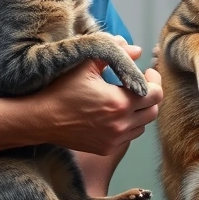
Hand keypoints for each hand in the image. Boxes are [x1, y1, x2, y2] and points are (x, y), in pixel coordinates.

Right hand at [31, 40, 162, 155]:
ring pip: (142, 125)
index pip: (156, 94)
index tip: (145, 71)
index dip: (155, 80)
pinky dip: (128, 125)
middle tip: (139, 83)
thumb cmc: (62, 89)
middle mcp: (120, 124)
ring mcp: (114, 140)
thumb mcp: (86, 64)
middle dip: (150, 95)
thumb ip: (114, 53)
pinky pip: (128, 137)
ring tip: (127, 98)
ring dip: (140, 111)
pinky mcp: (106, 149)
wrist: (41, 119)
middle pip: (153, 111)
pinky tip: (115, 113)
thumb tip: (137, 50)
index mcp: (119, 102)